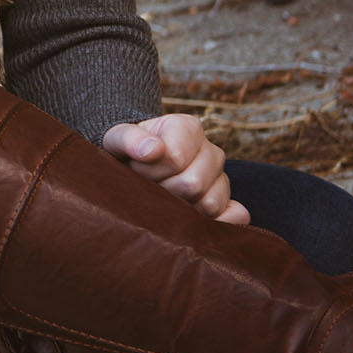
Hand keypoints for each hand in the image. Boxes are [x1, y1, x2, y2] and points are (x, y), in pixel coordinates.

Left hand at [99, 115, 248, 225]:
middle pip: (193, 184)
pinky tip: (191, 221)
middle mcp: (212, 151)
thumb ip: (129, 139)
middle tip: (147, 184)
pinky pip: (235, 217)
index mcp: (189, 128)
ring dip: (180, 208)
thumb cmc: (127, 150)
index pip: (175, 159)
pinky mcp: (227, 203)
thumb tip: (152, 151)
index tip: (135, 165)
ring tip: (162, 196)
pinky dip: (215, 224)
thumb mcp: (117, 138)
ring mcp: (221, 178)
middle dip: (162, 190)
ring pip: (210, 204)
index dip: (149, 169)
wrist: (133, 165)